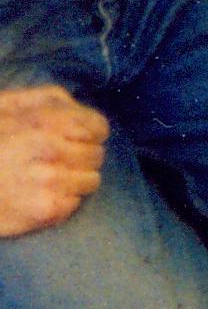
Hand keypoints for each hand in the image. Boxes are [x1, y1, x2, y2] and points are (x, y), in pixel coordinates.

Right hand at [0, 84, 105, 237]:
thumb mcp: (5, 106)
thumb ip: (43, 100)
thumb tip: (76, 106)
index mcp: (44, 120)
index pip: (97, 126)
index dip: (90, 133)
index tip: (76, 138)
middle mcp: (52, 148)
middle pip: (96, 154)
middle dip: (79, 157)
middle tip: (52, 160)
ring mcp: (51, 180)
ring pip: (91, 180)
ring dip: (72, 180)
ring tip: (44, 178)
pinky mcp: (48, 208)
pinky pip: (74, 203)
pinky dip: (61, 201)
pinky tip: (37, 195)